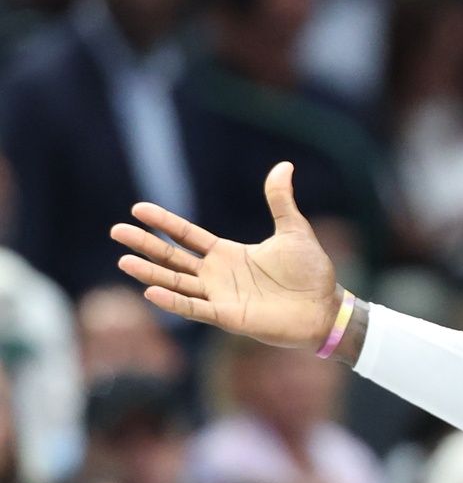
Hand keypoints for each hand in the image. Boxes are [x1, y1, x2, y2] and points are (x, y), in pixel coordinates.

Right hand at [110, 162, 339, 350]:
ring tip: (124, 261)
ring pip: (177, 283)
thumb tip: (284, 165)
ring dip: (151, 273)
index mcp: (228, 254)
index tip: (137, 209)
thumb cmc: (310, 271)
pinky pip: (195, 308)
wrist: (325, 305)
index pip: (187, 235)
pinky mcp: (228, 316)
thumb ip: (280, 200)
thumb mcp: (293, 229)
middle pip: (173, 258)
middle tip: (116, 231)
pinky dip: (174, 302)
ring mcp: (220, 296)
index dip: (164, 223)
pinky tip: (152, 291)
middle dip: (146, 245)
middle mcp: (218, 275)